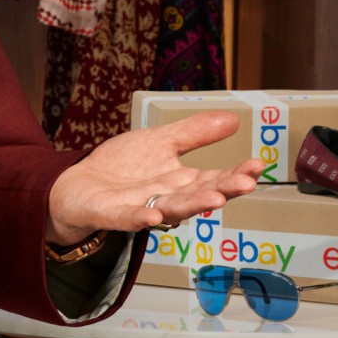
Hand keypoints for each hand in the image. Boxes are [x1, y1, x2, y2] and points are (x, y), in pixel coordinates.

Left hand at [45, 111, 262, 245]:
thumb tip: (233, 119)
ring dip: (192, 205)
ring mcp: (141, 208)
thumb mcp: (161, 142)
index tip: (258, 164)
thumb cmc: (123, 167)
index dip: (235, 173)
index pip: (213, 178)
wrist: (80, 183)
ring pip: (171, 209)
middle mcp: (167, 198)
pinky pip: (128, 218)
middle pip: (198, 195)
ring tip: (216, 198)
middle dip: (223, 190)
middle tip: (247, 184)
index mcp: (180, 181)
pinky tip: (153, 217)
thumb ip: (194, 133)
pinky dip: (140, 218)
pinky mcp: (113, 214)